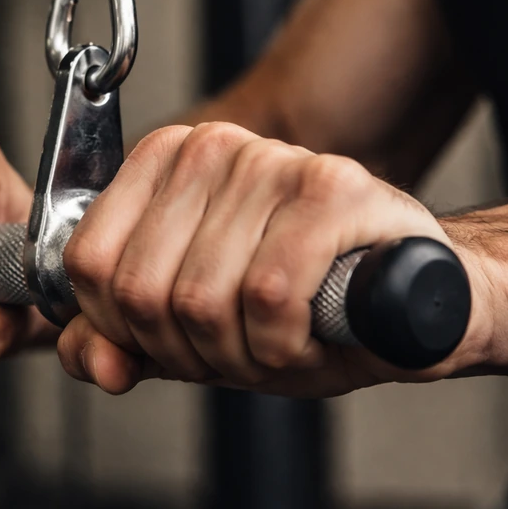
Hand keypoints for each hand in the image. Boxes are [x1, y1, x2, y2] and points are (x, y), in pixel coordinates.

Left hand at [58, 123, 489, 395]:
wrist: (418, 297)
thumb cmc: (303, 305)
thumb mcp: (193, 330)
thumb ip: (124, 341)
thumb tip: (94, 362)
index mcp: (166, 161)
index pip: (90, 262)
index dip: (122, 328)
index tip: (172, 338)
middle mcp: (213, 146)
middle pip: (142, 290)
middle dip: (188, 352)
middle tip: (239, 347)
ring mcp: (272, 161)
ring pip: (201, 300)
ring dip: (241, 356)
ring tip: (279, 338)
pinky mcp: (332, 189)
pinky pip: (266, 299)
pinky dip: (284, 347)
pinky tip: (310, 333)